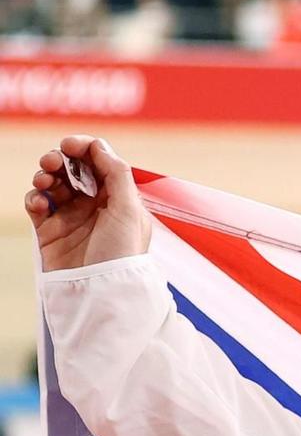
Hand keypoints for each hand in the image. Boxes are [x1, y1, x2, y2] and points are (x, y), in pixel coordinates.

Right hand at [25, 135, 150, 271]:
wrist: (100, 290)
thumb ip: (116, 174)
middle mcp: (95, 205)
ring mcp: (71, 217)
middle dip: (60, 159)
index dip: (84, 148)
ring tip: (44, 181)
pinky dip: (34, 197)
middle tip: (53, 161)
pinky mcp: (50, 230)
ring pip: (52, 183)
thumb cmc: (122, 253)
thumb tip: (99, 146)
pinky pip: (37, 204)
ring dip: (45, 175)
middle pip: (72, 169)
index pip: (99, 162)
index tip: (70, 145)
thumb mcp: (129, 210)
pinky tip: (39, 202)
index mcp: (118, 198)